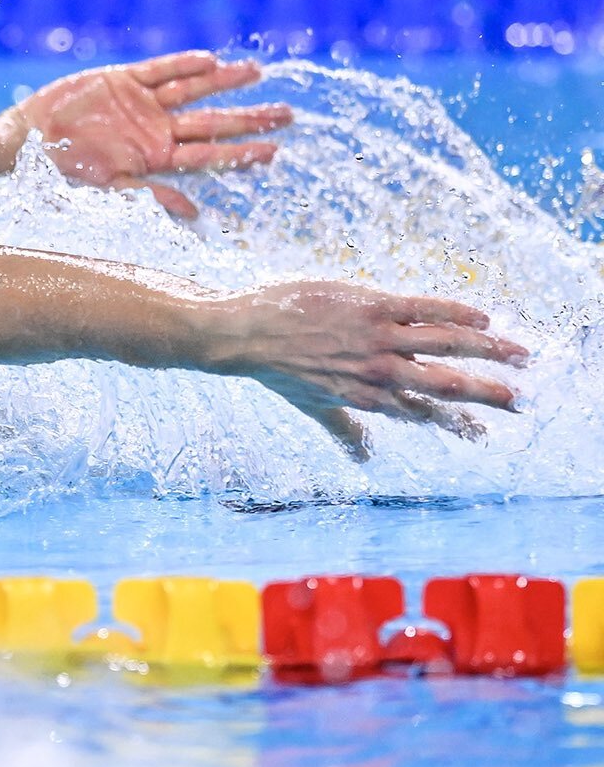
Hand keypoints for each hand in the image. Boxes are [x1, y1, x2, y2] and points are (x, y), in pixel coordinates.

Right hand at [0, 51, 292, 219]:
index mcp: (154, 160)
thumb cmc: (59, 174)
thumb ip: (150, 197)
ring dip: (223, 82)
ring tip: (256, 72)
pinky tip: (210, 60)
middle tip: (288, 114)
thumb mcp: (106, 190)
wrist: (21, 144)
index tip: (275, 152)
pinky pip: (159, 68)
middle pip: (211, 122)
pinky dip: (183, 64)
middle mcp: (154, 131)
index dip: (241, 153)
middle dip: (249, 118)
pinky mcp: (119, 79)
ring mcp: (140, 103)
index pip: (208, 155)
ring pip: (192, 90)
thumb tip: (194, 214)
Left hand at [216, 281, 527, 459]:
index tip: (487, 430)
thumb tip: (363, 459)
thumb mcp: (314, 406)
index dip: (458, 424)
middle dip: (487, 394)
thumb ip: (344, 431)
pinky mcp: (370, 306)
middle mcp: (379, 372)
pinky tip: (483, 319)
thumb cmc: (277, 368)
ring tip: (522, 354)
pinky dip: (456, 313)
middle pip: (446, 385)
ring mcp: (377, 339)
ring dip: (488, 350)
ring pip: (445, 344)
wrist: (245, 335)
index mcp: (370, 397)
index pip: (424, 414)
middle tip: (522, 400)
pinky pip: (423, 308)